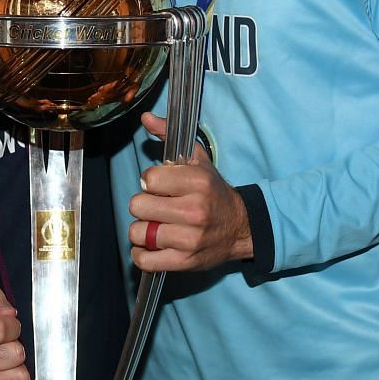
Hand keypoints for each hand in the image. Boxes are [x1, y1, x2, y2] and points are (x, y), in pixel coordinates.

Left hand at [127, 113, 252, 272]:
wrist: (240, 228)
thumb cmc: (214, 193)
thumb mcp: (197, 160)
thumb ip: (169, 136)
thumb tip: (146, 118)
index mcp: (197, 182)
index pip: (149, 179)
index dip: (150, 181)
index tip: (160, 186)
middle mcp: (194, 210)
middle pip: (138, 206)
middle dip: (144, 205)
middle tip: (158, 206)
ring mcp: (189, 239)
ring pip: (138, 233)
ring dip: (143, 230)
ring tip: (157, 226)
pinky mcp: (185, 261)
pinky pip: (145, 260)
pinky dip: (142, 253)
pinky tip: (153, 245)